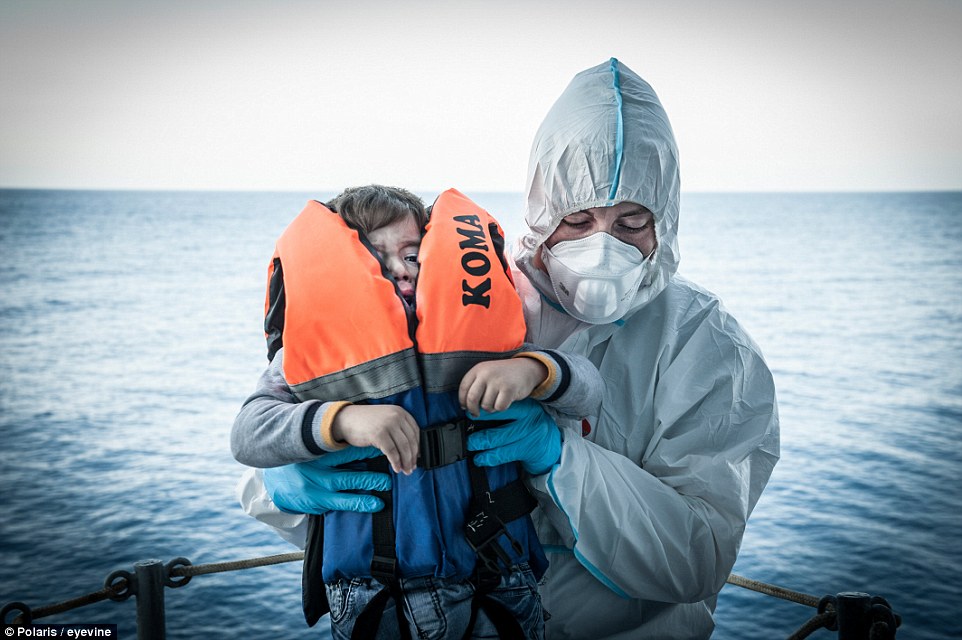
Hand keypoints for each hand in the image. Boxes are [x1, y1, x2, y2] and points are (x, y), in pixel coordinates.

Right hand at [263, 446, 390, 514]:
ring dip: (368, 488)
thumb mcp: (316, 452)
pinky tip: (374, 504)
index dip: (365, 450)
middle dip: (369, 472)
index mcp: (320, 454)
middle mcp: (319, 470)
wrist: (276, 482)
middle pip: (347, 470)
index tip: (382, 448)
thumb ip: (336, 449)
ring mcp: (318, 488)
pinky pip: (343, 503)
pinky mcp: (319, 502)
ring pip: (347, 488)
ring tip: (385, 488)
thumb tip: (366, 444)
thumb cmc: (303, 463)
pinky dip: (360, 503)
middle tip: (389, 471)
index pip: (346, 450)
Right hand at [331, 404, 419, 474]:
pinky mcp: (379, 435)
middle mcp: (396, 416)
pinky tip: (396, 468)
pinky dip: (396, 462)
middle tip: (412, 467)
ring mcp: (388, 425)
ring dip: (406, 462)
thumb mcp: (386, 418)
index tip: (418, 457)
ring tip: (406, 470)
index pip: (416, 431)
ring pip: (403, 447)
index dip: (418, 446)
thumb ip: (398, 428)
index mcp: (400, 412)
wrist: (346, 419)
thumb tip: (411, 449)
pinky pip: (392, 452)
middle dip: (413, 457)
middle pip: (411, 440)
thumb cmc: (366, 422)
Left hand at [459, 357, 548, 416]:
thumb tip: (465, 406)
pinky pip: (499, 407)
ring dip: (490, 408)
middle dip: (473, 409)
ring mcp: (497, 381)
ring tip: (496, 400)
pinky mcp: (508, 389)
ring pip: (486, 405)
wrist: (526, 368)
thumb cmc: (503, 375)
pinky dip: (501, 407)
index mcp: (478, 369)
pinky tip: (505, 400)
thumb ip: (476, 385)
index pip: (463, 388)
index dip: (462, 401)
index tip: (465, 407)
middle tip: (476, 413)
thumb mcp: (487, 373)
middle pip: (472, 398)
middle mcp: (486, 373)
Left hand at [467, 398, 561, 475]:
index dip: (483, 412)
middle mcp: (528, 420)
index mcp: (525, 407)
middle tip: (465, 431)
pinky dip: (489, 458)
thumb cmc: (534, 427)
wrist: (553, 445)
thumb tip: (480, 413)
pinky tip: (480, 459)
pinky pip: (503, 455)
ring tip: (470, 444)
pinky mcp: (526, 451)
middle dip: (478, 429)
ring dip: (480, 444)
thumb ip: (509, 412)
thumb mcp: (526, 414)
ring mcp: (528, 436)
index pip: (500, 407)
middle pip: (497, 424)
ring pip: (498, 440)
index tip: (469, 414)